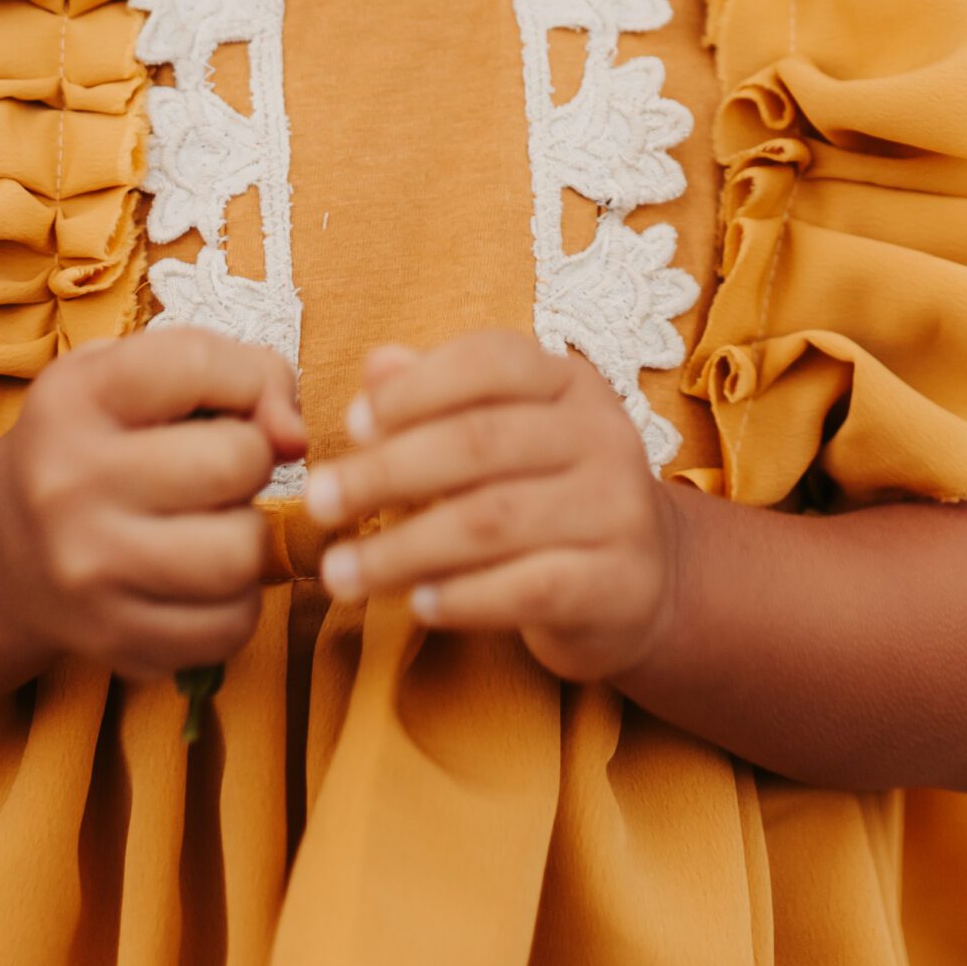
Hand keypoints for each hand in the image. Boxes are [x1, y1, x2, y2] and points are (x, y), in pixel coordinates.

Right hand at [0, 324, 305, 685]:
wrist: (0, 551)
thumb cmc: (96, 442)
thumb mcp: (138, 376)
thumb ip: (234, 371)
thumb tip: (295, 438)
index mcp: (74, 397)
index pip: (199, 362)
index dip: (246, 380)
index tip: (231, 403)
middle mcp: (69, 483)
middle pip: (236, 462)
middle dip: (251, 461)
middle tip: (220, 471)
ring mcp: (88, 570)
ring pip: (242, 554)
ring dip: (248, 537)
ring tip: (213, 524)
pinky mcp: (112, 640)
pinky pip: (230, 627)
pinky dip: (236, 603)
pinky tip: (200, 579)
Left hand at [303, 327, 681, 684]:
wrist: (648, 582)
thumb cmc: (549, 494)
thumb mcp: (505, 432)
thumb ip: (439, 397)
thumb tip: (375, 365)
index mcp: (569, 383)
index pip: (492, 361)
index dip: (416, 388)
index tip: (351, 424)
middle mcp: (602, 435)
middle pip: (479, 443)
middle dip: (386, 472)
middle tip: (318, 503)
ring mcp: (618, 510)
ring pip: (492, 521)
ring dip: (402, 548)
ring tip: (340, 572)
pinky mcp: (618, 583)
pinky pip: (526, 588)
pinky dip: (462, 598)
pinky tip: (416, 605)